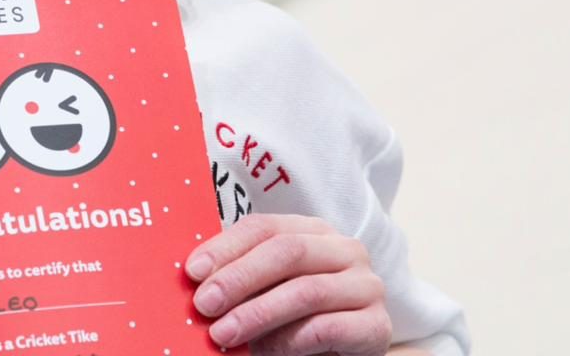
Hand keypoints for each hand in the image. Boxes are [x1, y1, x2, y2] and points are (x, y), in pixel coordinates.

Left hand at [184, 213, 389, 354]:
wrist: (346, 355)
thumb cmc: (298, 319)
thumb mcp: (267, 290)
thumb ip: (240, 279)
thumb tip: (194, 280)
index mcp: (313, 231)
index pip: (264, 227)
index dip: (226, 247)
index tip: (192, 272)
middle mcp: (345, 250)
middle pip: (286, 252)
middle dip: (239, 278)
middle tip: (204, 305)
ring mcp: (366, 286)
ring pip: (306, 291)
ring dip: (258, 314)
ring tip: (224, 335)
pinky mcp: (377, 325)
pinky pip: (328, 328)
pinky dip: (289, 341)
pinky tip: (263, 350)